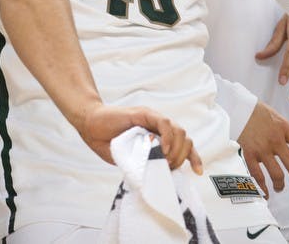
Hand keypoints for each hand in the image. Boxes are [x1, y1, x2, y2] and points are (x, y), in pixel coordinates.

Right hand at [79, 103, 202, 172]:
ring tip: (165, 160)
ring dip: (177, 149)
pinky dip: (168, 137)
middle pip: (186, 139)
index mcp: (158, 137)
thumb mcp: (131, 158)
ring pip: (180, 131)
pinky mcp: (144, 114)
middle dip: (183, 157)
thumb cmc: (107, 141)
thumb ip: (146, 162)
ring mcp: (152, 119)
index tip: (198, 171)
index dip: (194, 158)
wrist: (90, 126)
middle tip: (169, 167)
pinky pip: (164, 123)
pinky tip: (163, 148)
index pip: (184, 145)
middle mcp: (159, 127)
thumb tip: (159, 174)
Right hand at [237, 101, 288, 196]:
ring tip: (279, 187)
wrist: (237, 106)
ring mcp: (262, 147)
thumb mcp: (277, 118)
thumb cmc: (257, 112)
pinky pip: (257, 174)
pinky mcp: (248, 152)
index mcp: (285, 129)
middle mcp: (276, 139)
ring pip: (277, 174)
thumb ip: (286, 133)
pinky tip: (265, 192)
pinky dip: (262, 186)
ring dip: (280, 185)